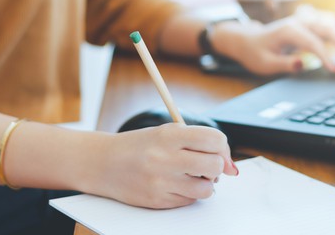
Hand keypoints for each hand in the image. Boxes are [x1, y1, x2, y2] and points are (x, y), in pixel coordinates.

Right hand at [81, 123, 237, 208]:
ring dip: (205, 184)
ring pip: (206, 188)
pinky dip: (189, 194)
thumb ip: (198, 142)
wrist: (103, 163)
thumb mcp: (166, 133)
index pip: (214, 139)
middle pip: (214, 165)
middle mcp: (165, 158)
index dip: (223, 148)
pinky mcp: (157, 200)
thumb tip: (232, 167)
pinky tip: (175, 184)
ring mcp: (161, 182)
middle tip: (207, 166)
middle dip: (217, 167)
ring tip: (191, 176)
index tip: (220, 153)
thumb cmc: (139, 146)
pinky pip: (190, 201)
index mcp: (169, 135)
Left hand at [211, 6, 334, 75]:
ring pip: (330, 28)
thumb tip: (302, 64)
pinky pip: (328, 27)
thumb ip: (283, 64)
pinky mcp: (307, 27)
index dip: (325, 57)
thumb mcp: (264, 63)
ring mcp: (304, 23)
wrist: (247, 40)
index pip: (312, 43)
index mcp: (288, 31)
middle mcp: (299, 23)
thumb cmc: (255, 53)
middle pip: (326, 31)